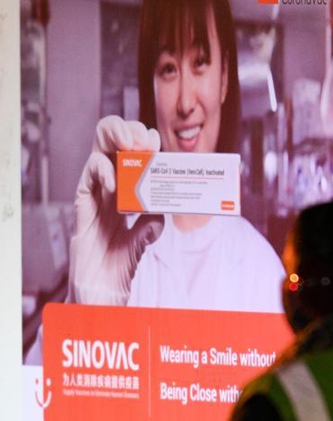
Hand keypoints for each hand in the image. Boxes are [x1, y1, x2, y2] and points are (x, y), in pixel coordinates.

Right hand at [68, 116, 163, 304]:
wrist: (102, 289)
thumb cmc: (119, 264)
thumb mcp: (144, 240)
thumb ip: (151, 224)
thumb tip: (162, 212)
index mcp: (125, 192)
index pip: (132, 156)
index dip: (144, 143)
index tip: (158, 143)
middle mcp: (108, 188)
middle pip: (113, 145)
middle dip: (128, 131)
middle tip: (145, 139)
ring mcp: (94, 194)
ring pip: (97, 152)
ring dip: (113, 140)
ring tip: (132, 144)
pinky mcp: (83, 205)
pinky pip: (87, 178)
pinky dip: (101, 173)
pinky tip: (116, 184)